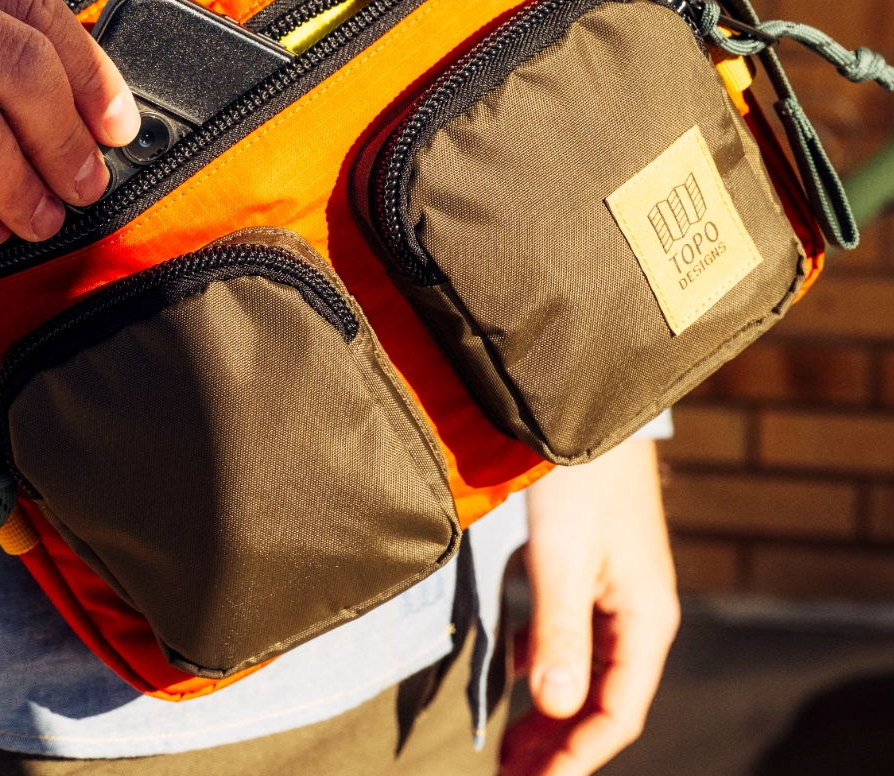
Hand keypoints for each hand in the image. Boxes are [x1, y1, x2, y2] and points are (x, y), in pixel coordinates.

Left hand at [500, 438, 678, 775]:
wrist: (587, 414)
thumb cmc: (577, 482)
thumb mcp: (560, 558)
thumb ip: (560, 634)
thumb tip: (556, 712)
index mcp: (644, 620)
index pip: (615, 713)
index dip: (575, 759)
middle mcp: (638, 615)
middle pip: (601, 700)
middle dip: (560, 745)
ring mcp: (616, 594)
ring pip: (585, 672)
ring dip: (551, 711)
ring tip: (510, 747)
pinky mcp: (592, 575)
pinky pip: (573, 638)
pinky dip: (546, 665)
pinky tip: (517, 677)